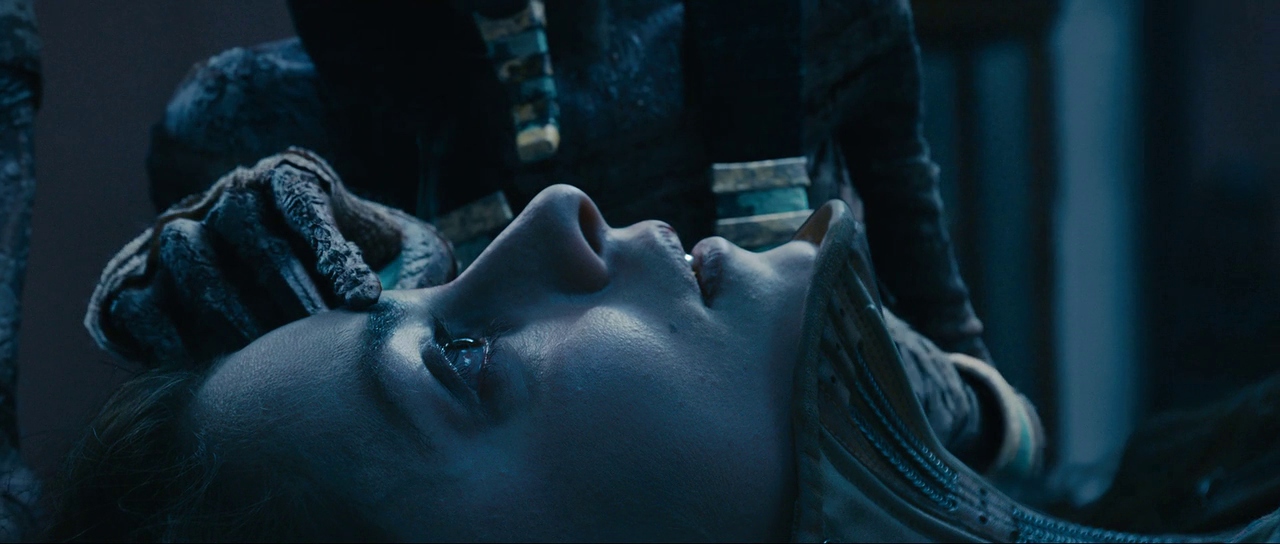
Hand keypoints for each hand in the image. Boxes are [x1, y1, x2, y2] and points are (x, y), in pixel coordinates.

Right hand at [85, 148, 455, 367]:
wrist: (255, 294)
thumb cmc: (349, 268)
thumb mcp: (395, 252)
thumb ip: (422, 265)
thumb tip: (439, 306)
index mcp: (288, 180)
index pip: (303, 198)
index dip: (331, 247)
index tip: (365, 299)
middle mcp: (223, 198)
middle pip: (246, 228)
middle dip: (288, 286)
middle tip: (324, 337)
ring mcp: (171, 239)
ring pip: (193, 265)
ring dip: (234, 315)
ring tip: (275, 361)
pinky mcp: (129, 288)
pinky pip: (142, 308)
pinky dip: (173, 342)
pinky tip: (216, 376)